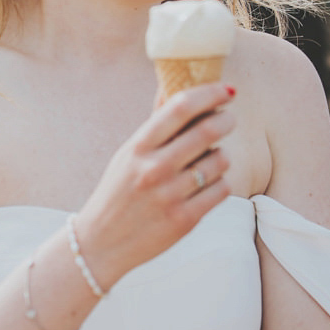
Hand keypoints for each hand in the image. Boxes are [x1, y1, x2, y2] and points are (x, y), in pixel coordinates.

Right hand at [75, 84, 234, 289]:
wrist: (101, 242)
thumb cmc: (118, 192)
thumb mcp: (128, 154)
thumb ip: (155, 124)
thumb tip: (174, 86)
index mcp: (138, 147)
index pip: (180, 107)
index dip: (209, 93)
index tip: (226, 90)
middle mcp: (154, 168)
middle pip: (207, 130)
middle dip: (226, 120)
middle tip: (228, 120)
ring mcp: (170, 195)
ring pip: (220, 160)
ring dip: (222, 156)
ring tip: (212, 160)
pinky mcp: (185, 220)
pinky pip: (222, 189)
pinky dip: (220, 183)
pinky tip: (209, 185)